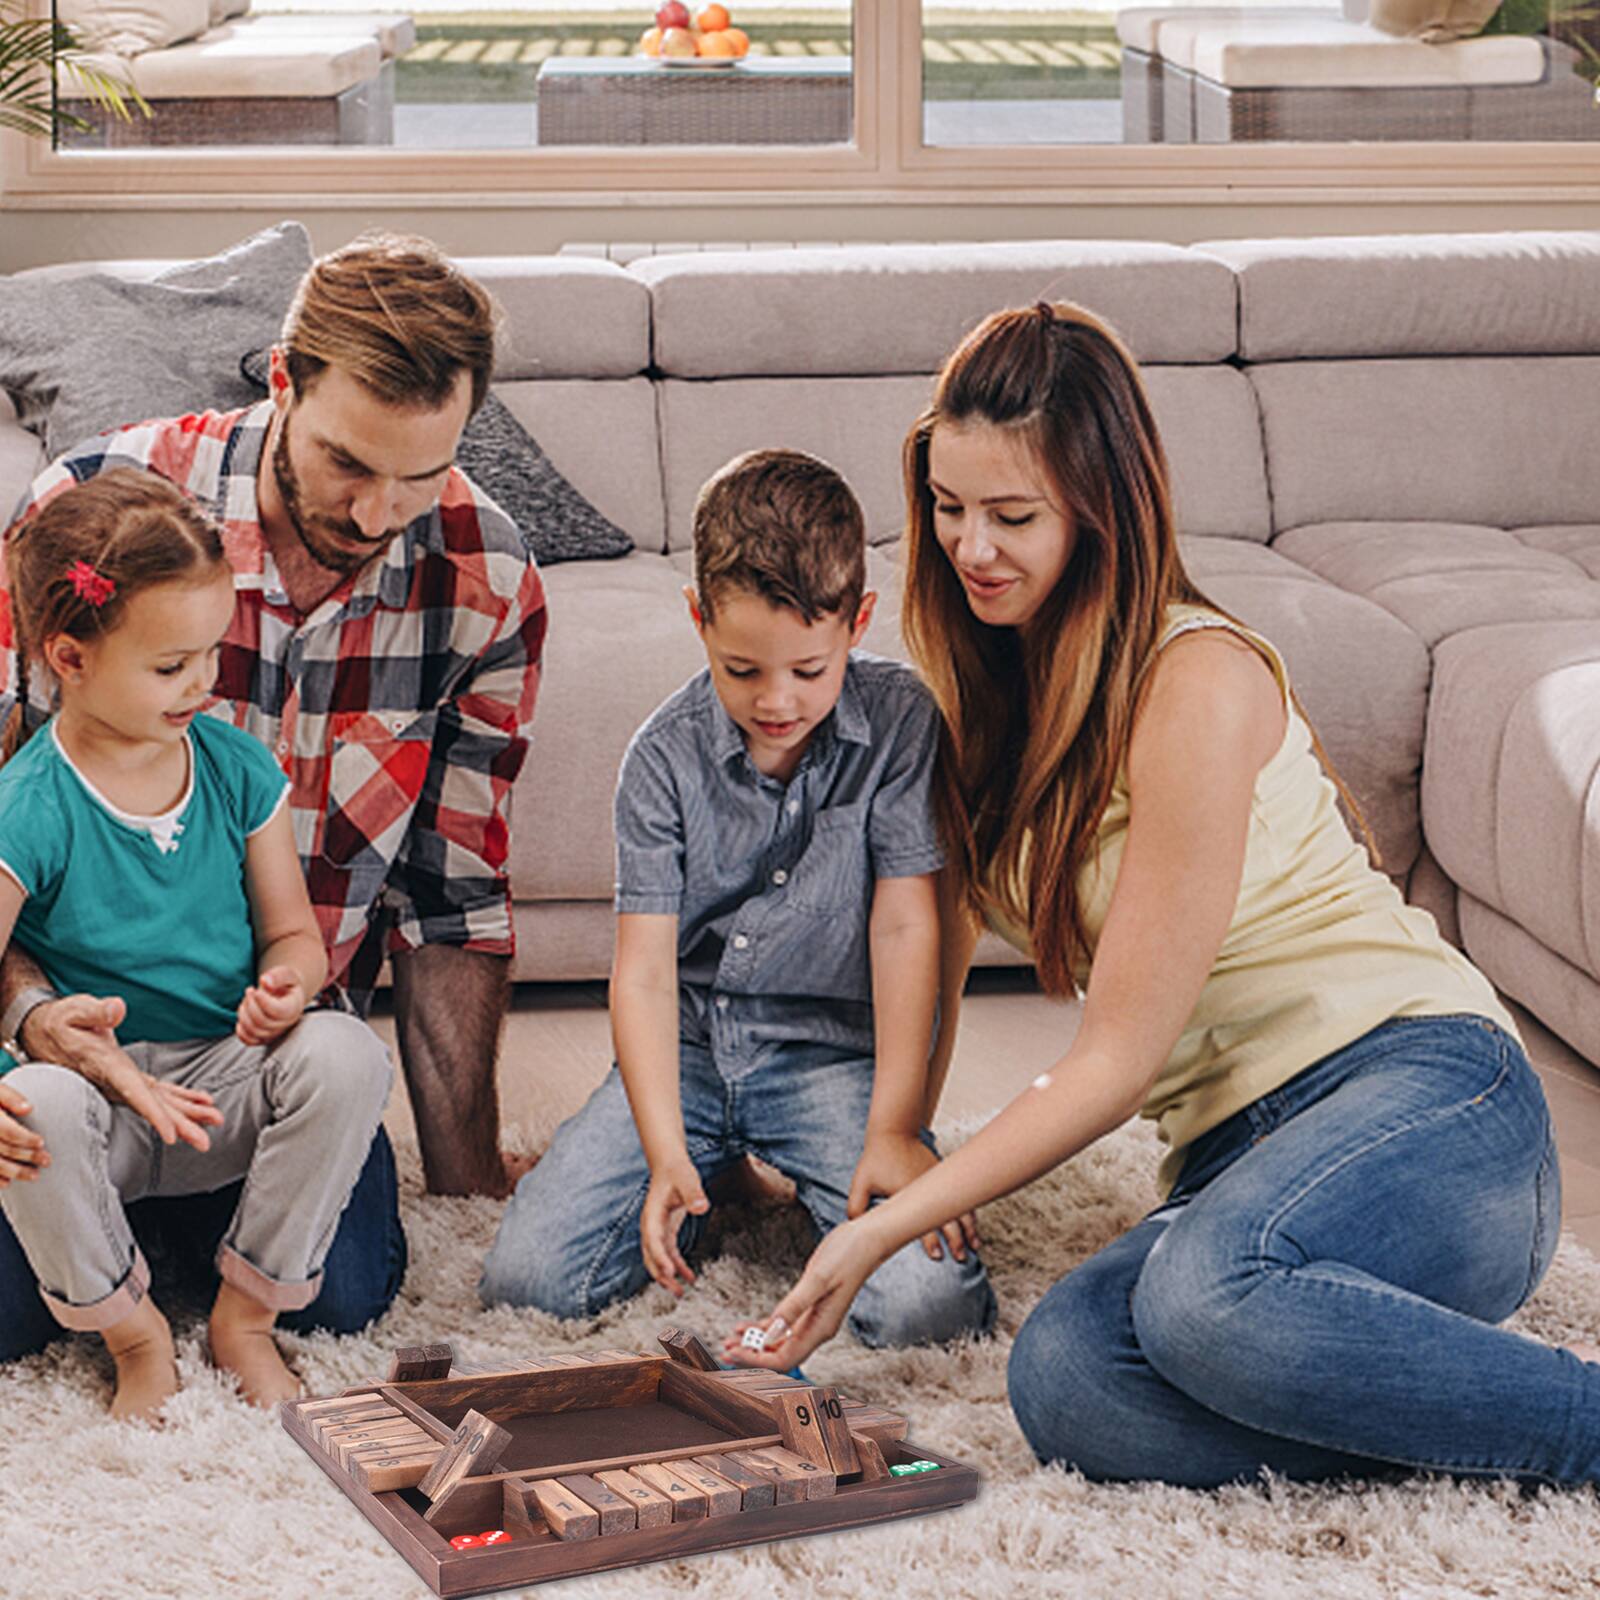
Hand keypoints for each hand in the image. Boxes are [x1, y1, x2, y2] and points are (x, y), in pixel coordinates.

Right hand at [0, 1076, 47, 1186]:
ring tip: (35, 1176)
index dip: (25, 1138)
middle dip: (27, 1156)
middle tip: (47, 1161)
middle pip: (3, 1149)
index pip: (8, 1131)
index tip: (42, 1143)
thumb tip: (29, 1108)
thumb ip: (11, 1098)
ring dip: (14, 1172)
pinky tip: (8, 1183)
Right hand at [22, 993, 222, 1150]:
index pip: (134, 1093)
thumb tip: (117, 1008)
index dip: (154, 1114)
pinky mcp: (129, 1078)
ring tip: (215, 1121)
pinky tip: (202, 1102)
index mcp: (106, 1066)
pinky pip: (158, 1092)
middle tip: (204, 1142)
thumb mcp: (75, 1011)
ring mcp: (123, 1082)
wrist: (46, 1034)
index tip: (172, 1135)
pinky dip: (182, 1097)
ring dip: (188, 1114)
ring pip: (159, 1103)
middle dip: (179, 1125)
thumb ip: (97, 1011)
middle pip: (152, 1106)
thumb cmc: (62, 1022)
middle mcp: (116, 1080)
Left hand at [235, 966, 306, 1046]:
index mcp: (293, 1008)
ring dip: (244, 1014)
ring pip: (254, 1031)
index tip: (254, 989)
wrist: (286, 994)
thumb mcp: (286, 974)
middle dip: (250, 1005)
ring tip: (247, 1001)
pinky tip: (243, 1015)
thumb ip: (278, 976)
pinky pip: (250, 1041)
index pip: (277, 1011)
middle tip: (249, 991)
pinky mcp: (264, 1038)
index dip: (261, 1001)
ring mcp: (274, 1033)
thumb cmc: (286, 984)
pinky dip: (241, 1031)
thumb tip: (264, 981)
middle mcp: (285, 1024)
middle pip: (262, 1022)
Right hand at [640, 1155, 708, 1298]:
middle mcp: (650, 1225)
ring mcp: (656, 1230)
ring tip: (681, 1292)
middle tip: (677, 1292)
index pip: (653, 1240)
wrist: (669, 1165)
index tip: (670, 1272)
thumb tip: (701, 1208)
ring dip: (667, 1276)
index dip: (660, 1257)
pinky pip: (668, 1254)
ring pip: (658, 1259)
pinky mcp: (665, 1231)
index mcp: (652, 1214)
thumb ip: (693, 1193)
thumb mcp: (687, 1179)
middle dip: (662, 1275)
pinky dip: (677, 1266)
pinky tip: (689, 1277)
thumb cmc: (677, 1171)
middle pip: (651, 1256)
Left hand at [721, 1215, 883, 1369]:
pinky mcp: (810, 1305)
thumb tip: (771, 1333)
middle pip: (780, 1354)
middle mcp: (818, 1329)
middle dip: (751, 1354)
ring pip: (780, 1341)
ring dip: (755, 1343)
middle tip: (723, 1349)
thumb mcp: (817, 1279)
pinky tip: (747, 1327)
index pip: (784, 1358)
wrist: (868, 1238)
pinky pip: (784, 1325)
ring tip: (729, 1339)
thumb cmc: (849, 1255)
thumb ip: (794, 1307)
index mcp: (821, 1328)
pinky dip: (764, 1328)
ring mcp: (814, 1318)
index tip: (733, 1352)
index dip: (756, 1359)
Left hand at [847, 1130, 979, 1263]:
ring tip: (974, 1245)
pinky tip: (971, 1222)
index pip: (924, 1224)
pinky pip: (958, 1196)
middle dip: (956, 1240)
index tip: (938, 1256)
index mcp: (908, 1195)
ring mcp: (936, 1182)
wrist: (894, 1131)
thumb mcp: (861, 1182)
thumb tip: (854, 1227)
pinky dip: (966, 1209)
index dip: (932, 1242)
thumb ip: (857, 1206)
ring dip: (968, 1227)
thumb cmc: (877, 1157)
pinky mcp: (940, 1175)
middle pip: (948, 1220)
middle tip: (960, 1257)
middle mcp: (926, 1190)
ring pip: (958, 1208)